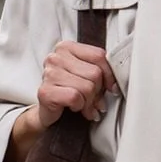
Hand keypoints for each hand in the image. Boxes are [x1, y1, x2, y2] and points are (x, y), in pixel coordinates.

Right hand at [5, 41, 116, 161]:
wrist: (48, 113)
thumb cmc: (68, 93)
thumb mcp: (85, 76)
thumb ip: (98, 70)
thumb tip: (115, 83)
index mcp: (67, 48)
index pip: (99, 55)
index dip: (109, 75)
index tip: (111, 87)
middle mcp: (56, 57)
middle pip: (95, 73)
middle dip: (98, 92)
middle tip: (94, 102)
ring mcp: (49, 73)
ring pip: (87, 87)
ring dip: (89, 102)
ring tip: (84, 106)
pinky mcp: (46, 91)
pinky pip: (75, 97)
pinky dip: (79, 106)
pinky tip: (74, 107)